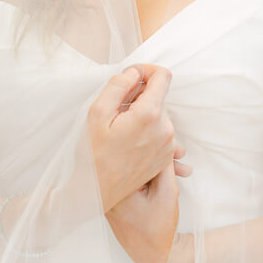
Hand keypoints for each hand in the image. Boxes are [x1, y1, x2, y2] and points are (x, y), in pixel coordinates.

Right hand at [86, 63, 189, 212]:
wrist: (98, 191)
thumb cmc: (94, 153)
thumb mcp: (97, 112)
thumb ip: (118, 85)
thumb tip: (134, 73)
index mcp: (150, 115)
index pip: (163, 76)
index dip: (147, 70)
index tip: (132, 78)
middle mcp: (165, 129)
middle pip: (159, 96)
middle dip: (140, 96)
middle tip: (116, 110)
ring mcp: (168, 145)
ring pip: (160, 114)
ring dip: (143, 114)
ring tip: (121, 129)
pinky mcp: (166, 157)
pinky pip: (161, 132)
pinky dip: (148, 129)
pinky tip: (130, 140)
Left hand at [105, 157, 181, 262]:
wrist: (154, 256)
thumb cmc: (160, 228)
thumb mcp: (167, 192)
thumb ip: (164, 165)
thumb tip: (162, 142)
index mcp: (117, 186)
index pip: (137, 155)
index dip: (160, 149)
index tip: (179, 150)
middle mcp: (110, 189)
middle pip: (136, 160)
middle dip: (162, 157)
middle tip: (183, 156)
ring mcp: (113, 194)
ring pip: (137, 169)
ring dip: (160, 167)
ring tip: (184, 171)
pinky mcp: (118, 198)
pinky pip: (134, 179)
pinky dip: (151, 177)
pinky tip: (169, 179)